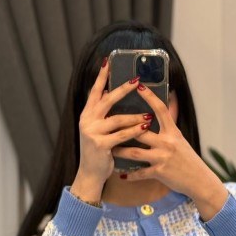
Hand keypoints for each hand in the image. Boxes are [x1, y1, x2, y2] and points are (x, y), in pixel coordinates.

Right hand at [71, 61, 152, 200]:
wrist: (90, 174)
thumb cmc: (98, 151)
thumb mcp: (98, 129)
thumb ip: (103, 113)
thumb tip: (110, 93)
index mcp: (87, 114)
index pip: (94, 91)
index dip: (101, 76)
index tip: (107, 61)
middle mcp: (87, 121)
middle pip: (106, 100)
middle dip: (122, 89)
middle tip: (136, 80)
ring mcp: (92, 132)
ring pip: (117, 119)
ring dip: (134, 115)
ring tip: (148, 114)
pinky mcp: (100, 145)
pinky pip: (121, 135)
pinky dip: (134, 130)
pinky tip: (144, 126)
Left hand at [112, 84, 227, 219]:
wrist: (200, 180)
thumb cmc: (188, 159)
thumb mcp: (180, 139)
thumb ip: (170, 124)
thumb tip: (170, 100)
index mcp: (173, 131)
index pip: (160, 109)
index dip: (150, 96)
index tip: (139, 85)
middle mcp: (167, 142)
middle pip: (140, 131)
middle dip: (123, 127)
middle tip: (108, 122)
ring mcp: (162, 157)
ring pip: (135, 152)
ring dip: (120, 151)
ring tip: (109, 149)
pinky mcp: (159, 172)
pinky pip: (140, 173)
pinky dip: (130, 175)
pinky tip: (121, 175)